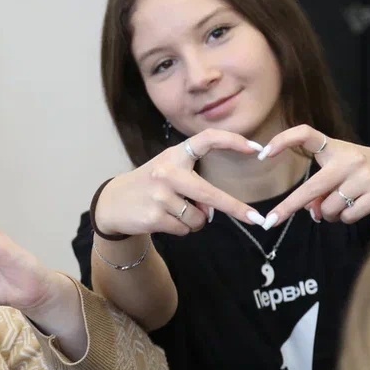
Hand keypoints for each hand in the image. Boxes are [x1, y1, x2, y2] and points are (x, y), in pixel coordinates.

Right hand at [93, 129, 268, 237]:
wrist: (113, 203)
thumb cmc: (150, 185)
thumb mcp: (169, 175)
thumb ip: (195, 186)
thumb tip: (212, 211)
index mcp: (174, 155)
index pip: (207, 139)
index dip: (233, 141)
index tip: (256, 148)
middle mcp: (167, 172)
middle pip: (210, 194)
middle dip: (236, 208)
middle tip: (256, 219)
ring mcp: (160, 195)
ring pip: (198, 218)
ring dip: (195, 221)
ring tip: (175, 213)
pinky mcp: (154, 216)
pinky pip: (185, 229)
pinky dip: (182, 229)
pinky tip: (164, 220)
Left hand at [260, 125, 369, 225]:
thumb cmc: (362, 170)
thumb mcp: (340, 172)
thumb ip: (321, 189)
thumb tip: (311, 212)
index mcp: (335, 147)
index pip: (306, 134)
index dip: (283, 141)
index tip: (263, 154)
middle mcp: (348, 159)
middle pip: (311, 188)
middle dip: (287, 207)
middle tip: (270, 221)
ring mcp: (364, 176)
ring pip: (329, 209)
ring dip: (330, 214)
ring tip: (342, 204)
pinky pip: (348, 216)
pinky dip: (346, 218)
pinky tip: (357, 207)